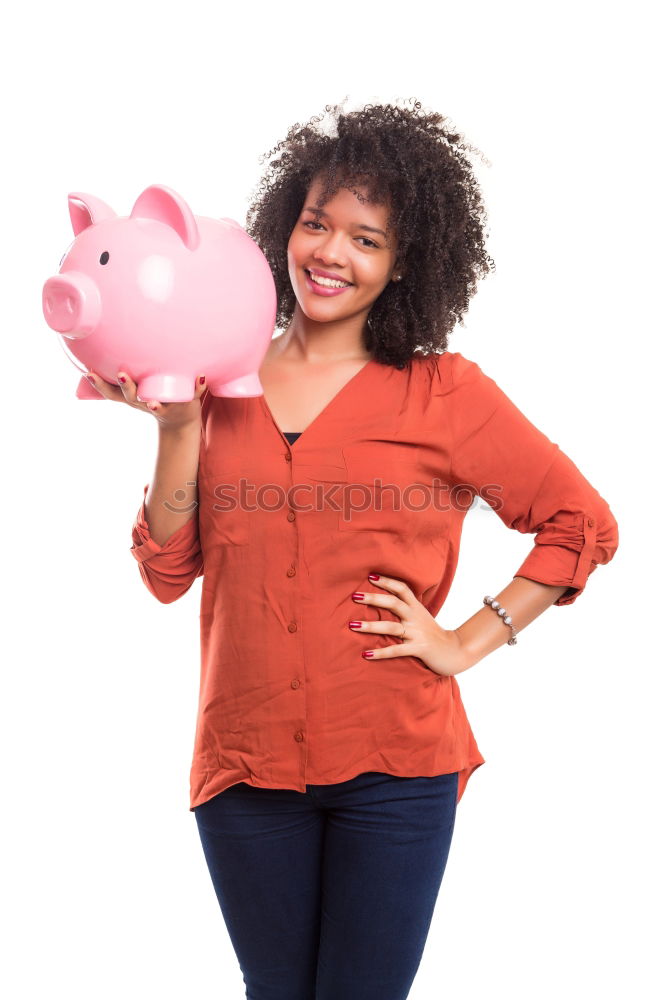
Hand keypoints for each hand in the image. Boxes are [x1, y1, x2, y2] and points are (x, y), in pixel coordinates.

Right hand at [85, 370, 206, 431]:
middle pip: (133, 398)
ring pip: (160, 405)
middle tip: (121, 375)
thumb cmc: (154, 397)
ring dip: (156, 403)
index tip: (89, 372)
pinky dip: (197, 386)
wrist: (181, 421)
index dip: (100, 384)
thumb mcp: (136, 389)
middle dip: (127, 387)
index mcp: (133, 398)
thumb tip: (102, 345)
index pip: (112, 393)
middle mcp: (146, 402)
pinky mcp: (187, 402)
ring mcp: (167, 404)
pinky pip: (193, 394)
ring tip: (153, 400)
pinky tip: (200, 375)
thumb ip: (123, 373)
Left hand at [350, 573, 471, 677]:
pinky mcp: (418, 649)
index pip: (402, 589)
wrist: (455, 651)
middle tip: (354, 596)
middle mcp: (416, 617)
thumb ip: (406, 610)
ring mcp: (417, 633)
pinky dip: (380, 653)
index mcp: (416, 608)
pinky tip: (366, 654)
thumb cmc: (432, 634)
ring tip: (352, 625)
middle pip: (394, 603)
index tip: (370, 576)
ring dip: (370, 626)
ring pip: (391, 626)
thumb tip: (385, 602)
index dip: (387, 581)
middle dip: (374, 598)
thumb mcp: (421, 617)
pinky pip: (396, 650)